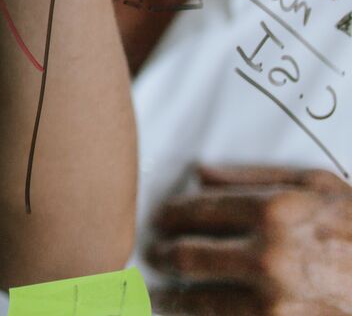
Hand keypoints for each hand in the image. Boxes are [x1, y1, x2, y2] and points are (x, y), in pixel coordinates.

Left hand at [148, 164, 351, 314]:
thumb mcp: (321, 186)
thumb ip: (256, 177)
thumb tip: (201, 173)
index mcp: (274, 213)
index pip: (194, 212)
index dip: (169, 217)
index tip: (160, 221)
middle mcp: (269, 258)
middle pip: (186, 257)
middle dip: (163, 256)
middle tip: (154, 256)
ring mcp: (276, 304)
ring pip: (197, 301)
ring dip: (172, 297)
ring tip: (161, 295)